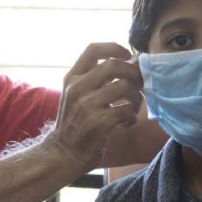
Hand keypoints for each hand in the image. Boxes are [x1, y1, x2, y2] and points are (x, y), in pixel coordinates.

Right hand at [48, 43, 143, 170]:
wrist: (62, 154)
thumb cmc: (74, 123)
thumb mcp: (76, 95)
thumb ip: (95, 79)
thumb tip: (131, 63)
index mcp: (72, 78)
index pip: (93, 49)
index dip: (115, 48)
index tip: (128, 56)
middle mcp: (77, 88)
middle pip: (114, 65)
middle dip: (133, 73)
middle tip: (138, 85)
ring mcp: (86, 105)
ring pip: (125, 87)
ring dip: (136, 98)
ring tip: (133, 108)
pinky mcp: (98, 123)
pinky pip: (126, 110)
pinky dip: (132, 116)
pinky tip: (126, 122)